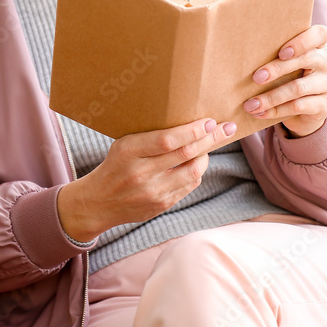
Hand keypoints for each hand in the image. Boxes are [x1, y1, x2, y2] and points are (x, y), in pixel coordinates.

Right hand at [57, 118, 237, 241]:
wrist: (99, 202)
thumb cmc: (116, 164)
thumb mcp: (124, 144)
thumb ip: (151, 137)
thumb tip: (190, 123)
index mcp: (129, 151)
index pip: (168, 140)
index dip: (192, 130)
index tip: (210, 122)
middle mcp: (141, 173)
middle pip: (185, 154)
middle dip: (210, 139)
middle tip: (227, 128)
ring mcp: (153, 192)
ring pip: (193, 172)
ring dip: (205, 157)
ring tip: (208, 146)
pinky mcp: (161, 205)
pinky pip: (188, 186)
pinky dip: (195, 172)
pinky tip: (195, 163)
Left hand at [243, 24, 326, 137]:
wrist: (307, 111)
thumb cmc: (291, 78)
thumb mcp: (287, 64)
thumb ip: (277, 56)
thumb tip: (243, 56)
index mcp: (319, 45)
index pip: (320, 34)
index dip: (302, 41)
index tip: (281, 52)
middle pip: (305, 60)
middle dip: (277, 69)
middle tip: (256, 78)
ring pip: (298, 88)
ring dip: (271, 97)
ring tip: (251, 104)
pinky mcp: (326, 104)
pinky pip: (298, 106)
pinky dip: (276, 111)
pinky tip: (260, 113)